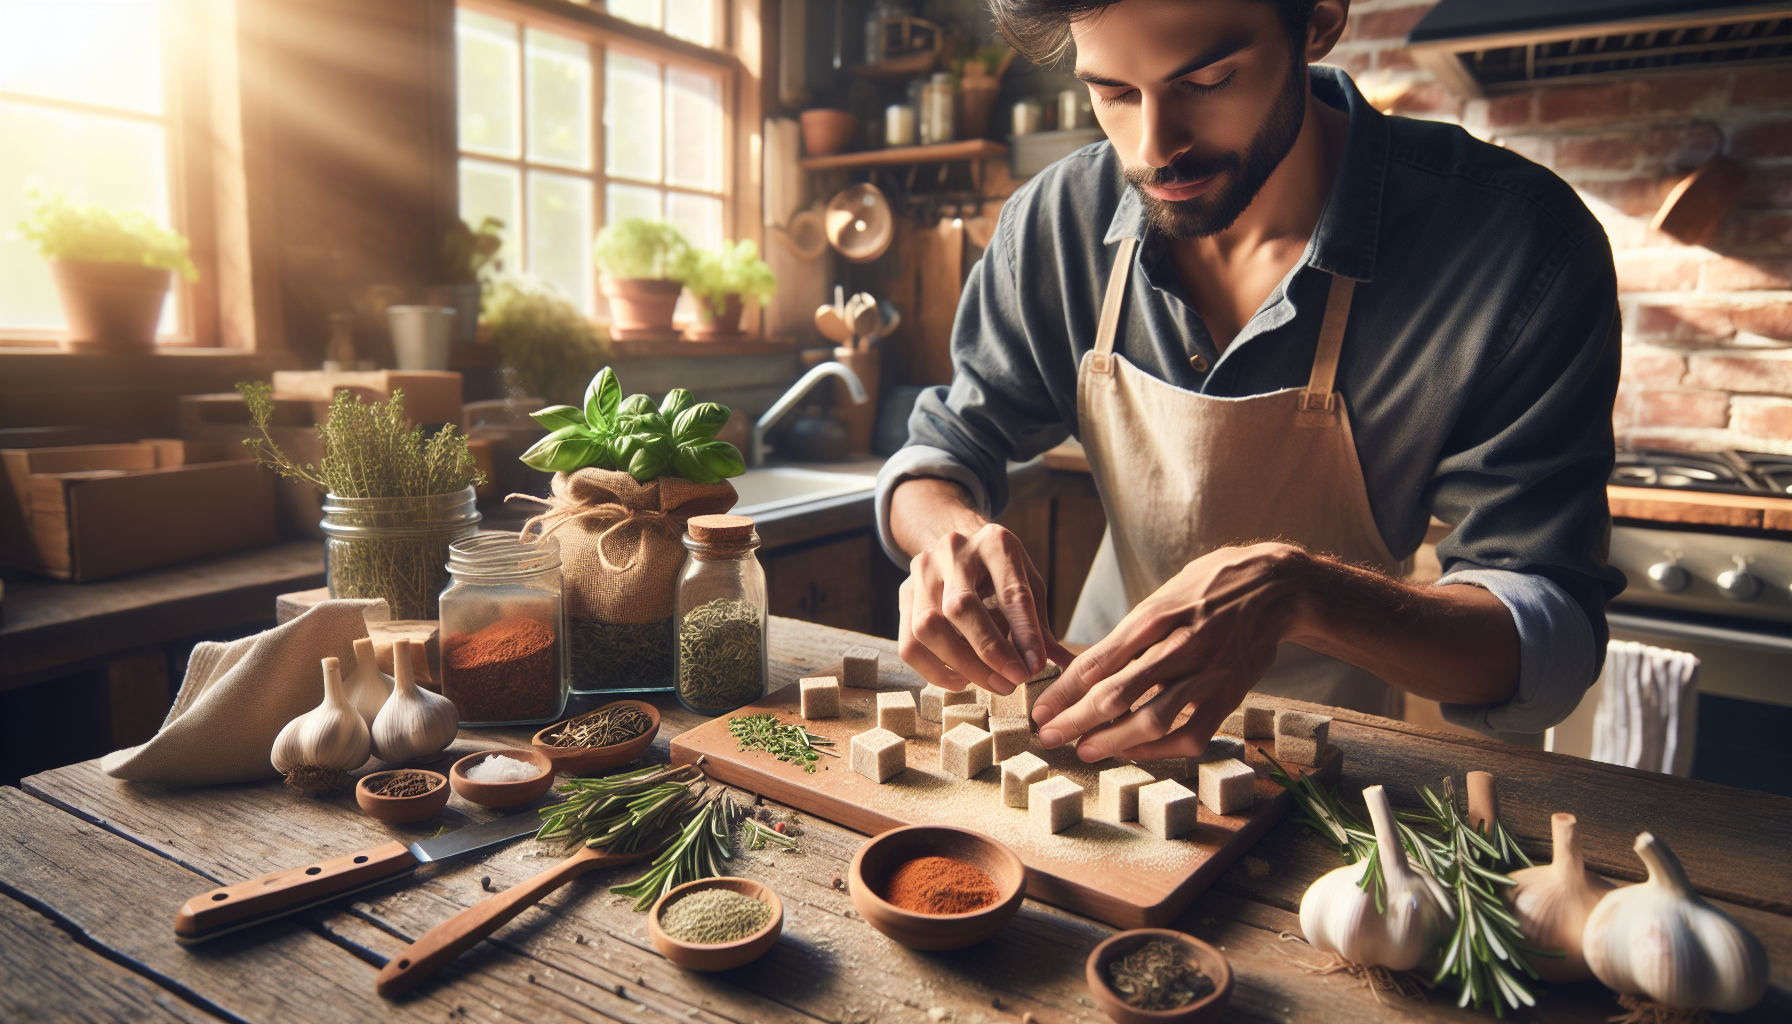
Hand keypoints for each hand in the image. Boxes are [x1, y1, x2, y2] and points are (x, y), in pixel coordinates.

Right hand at [898, 521, 1074, 693]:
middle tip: (1014, 681)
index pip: (1010, 591)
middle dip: (989, 651)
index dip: (1024, 633)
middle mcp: (953, 551)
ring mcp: (922, 572)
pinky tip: (962, 680)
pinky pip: (909, 644)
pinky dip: (935, 670)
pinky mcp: (904, 595)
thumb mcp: (1027, 584)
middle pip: (961, 607)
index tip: (1035, 667)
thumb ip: (1039, 623)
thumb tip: (1063, 664)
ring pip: (929, 627)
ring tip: (992, 684)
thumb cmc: (1000, 572)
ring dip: (961, 665)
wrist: (958, 547)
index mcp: (994, 543)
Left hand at [1032, 542, 1305, 760]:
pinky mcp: (1230, 695)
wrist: (1276, 587)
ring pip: (1152, 718)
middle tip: (1049, 736)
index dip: (1063, 690)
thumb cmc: (1208, 589)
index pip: (1098, 660)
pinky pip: (1191, 735)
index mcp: (1154, 616)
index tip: (1040, 710)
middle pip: (1116, 692)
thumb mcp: (1163, 597)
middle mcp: (1179, 645)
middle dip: (1075, 719)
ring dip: (1112, 740)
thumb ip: (1129, 635)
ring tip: (1084, 750)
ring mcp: (1207, 673)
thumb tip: (1086, 672)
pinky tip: (1135, 750)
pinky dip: (1160, 749)